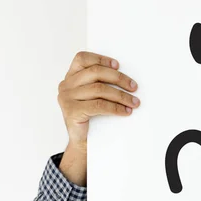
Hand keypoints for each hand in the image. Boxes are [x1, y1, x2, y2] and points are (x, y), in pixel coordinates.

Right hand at [57, 51, 139, 184]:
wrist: (82, 142)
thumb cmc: (91, 116)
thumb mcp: (93, 96)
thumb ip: (100, 83)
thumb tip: (126, 78)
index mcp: (70, 77)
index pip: (82, 59)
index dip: (100, 59)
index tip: (118, 65)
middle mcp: (65, 85)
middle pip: (94, 72)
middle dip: (118, 78)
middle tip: (134, 86)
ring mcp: (67, 98)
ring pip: (99, 89)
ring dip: (121, 95)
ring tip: (134, 102)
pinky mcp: (72, 111)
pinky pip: (99, 105)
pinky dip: (116, 108)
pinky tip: (126, 111)